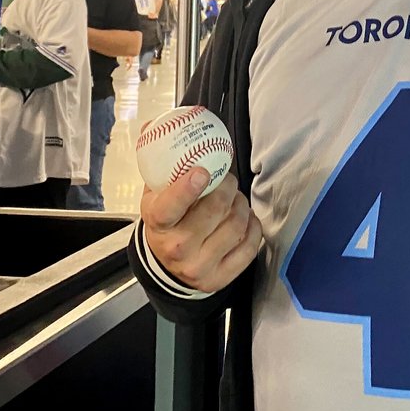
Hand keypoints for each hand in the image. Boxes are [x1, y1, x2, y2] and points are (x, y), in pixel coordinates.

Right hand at [141, 171, 262, 293]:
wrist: (166, 263)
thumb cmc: (166, 220)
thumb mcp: (156, 195)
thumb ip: (165, 169)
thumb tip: (168, 132)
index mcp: (158, 224)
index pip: (170, 207)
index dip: (187, 189)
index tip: (203, 172)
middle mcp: (177, 249)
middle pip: (215, 209)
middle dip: (227, 187)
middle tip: (227, 180)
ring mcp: (199, 267)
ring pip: (236, 225)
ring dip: (241, 205)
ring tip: (235, 199)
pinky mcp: (220, 278)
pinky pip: (249, 246)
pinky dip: (253, 226)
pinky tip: (245, 219)